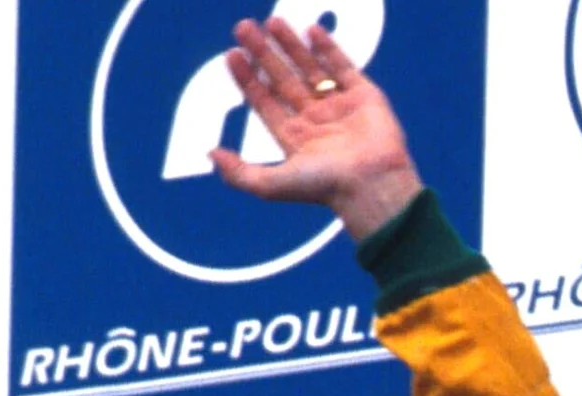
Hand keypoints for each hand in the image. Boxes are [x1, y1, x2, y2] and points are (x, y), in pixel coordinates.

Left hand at [209, 17, 421, 239]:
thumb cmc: (324, 187)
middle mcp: (314, 120)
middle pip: (282, 78)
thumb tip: (211, 153)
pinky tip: (311, 30)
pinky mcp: (364, 95)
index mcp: (293, 137)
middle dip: (262, 53)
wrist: (371, 183)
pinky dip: (328, 48)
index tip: (232, 55)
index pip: (263, 100)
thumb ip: (238, 172)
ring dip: (290, 44)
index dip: (246, 78)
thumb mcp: (270, 184)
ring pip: (309, 68)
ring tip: (272, 21)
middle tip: (244, 28)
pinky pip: (343, 66)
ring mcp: (338, 106)